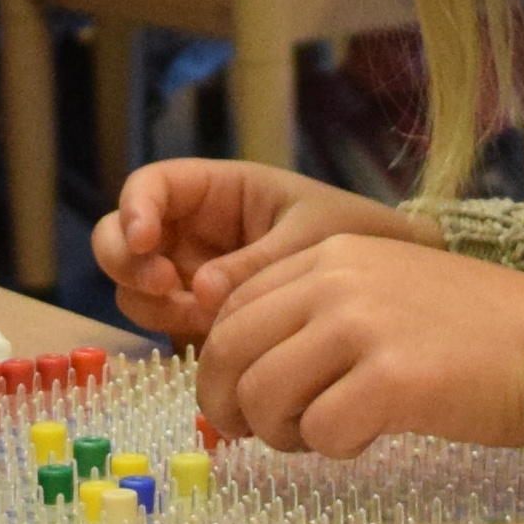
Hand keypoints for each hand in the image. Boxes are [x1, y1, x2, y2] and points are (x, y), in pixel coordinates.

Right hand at [93, 159, 413, 343]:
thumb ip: (256, 264)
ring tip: (201, 316)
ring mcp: (196, 276)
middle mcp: (198, 232)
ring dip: (151, 302)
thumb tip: (203, 292)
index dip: (135, 209)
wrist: (401, 283)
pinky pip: (168, 324)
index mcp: (222, 192)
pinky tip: (215, 338)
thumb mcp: (312, 239)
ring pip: (137, 286)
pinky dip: (176, 332)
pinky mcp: (206, 318)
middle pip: (122, 237)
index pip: (153, 186)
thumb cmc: (360, 238)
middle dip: (127, 261)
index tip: (145, 241)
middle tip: (166, 286)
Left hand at [187, 231, 523, 451]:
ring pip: (263, 396)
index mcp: (332, 253)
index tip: (238, 400)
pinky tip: (370, 437)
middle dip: (230, 407)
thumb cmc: (473, 331)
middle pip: (229, 354)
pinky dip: (334, 449)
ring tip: (324, 435)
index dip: (220, 365)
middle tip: (257, 434)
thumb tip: (242, 368)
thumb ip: (317, 310)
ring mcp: (363, 327)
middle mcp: (338, 280)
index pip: (231, 309)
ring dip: (281, 434)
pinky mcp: (392, 379)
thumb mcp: (386, 289)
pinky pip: (319, 431)